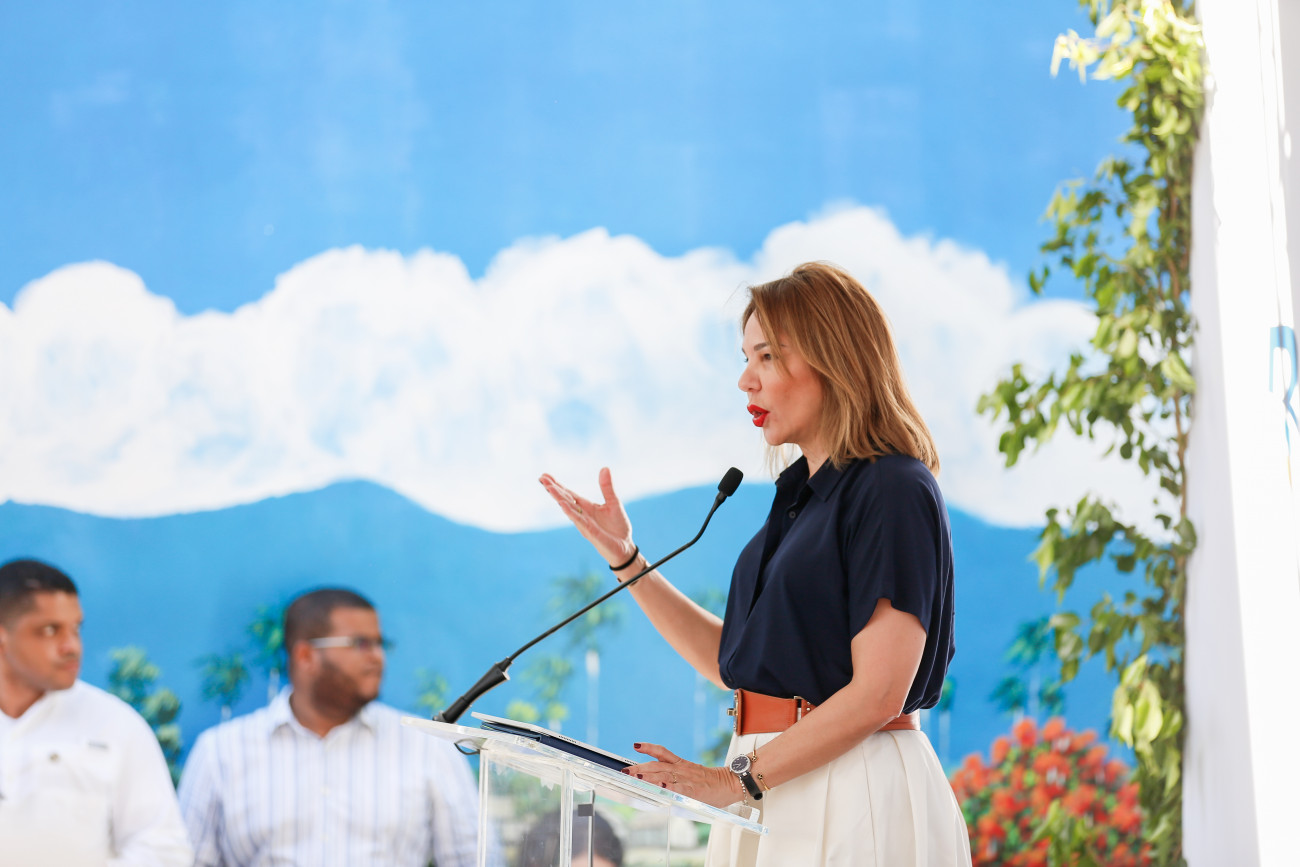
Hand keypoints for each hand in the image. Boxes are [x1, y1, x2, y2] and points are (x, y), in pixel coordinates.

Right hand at [538, 468, 636, 567]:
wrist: (625, 546)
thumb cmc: (617, 526)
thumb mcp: (614, 503)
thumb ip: (607, 487)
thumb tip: (604, 468)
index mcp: (586, 507)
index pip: (569, 494)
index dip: (558, 485)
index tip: (545, 476)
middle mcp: (582, 514)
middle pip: (565, 499)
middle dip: (554, 489)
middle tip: (542, 478)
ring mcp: (584, 523)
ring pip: (569, 509)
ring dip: (559, 498)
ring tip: (549, 487)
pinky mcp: (590, 531)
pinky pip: (579, 520)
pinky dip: (570, 512)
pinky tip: (562, 504)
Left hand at [620, 743, 742, 807]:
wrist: (732, 783)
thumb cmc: (712, 783)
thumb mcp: (693, 775)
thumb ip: (678, 778)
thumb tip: (660, 783)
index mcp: (682, 764)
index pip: (662, 752)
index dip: (648, 748)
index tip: (635, 745)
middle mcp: (682, 769)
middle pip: (657, 765)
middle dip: (639, 767)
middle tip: (624, 770)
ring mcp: (687, 779)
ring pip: (664, 774)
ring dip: (648, 775)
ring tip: (635, 774)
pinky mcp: (693, 789)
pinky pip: (678, 787)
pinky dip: (668, 786)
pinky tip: (659, 786)